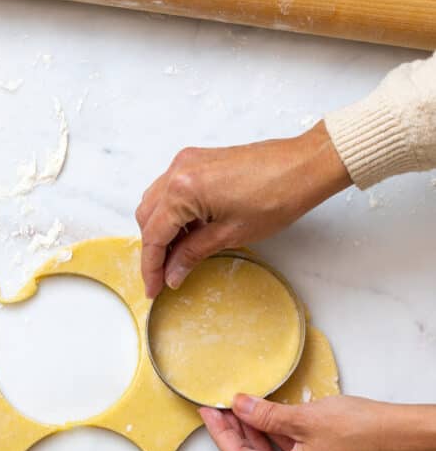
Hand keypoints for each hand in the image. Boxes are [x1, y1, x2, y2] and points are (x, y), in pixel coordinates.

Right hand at [135, 121, 349, 298]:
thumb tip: (172, 274)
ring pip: (156, 203)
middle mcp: (178, 171)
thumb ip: (193, 254)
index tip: (153, 288)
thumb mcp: (230, 235)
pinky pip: (171, 191)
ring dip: (162, 231)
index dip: (151, 267)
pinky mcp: (198, 161)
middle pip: (148, 217)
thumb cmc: (277, 196)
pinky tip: (189, 234)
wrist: (304, 166)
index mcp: (183, 189)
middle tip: (164, 277)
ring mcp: (187, 163)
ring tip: (178, 258)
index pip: (153, 235)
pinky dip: (174, 214)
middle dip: (153, 249)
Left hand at [200, 395, 435, 450]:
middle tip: (221, 411)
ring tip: (240, 410)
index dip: (221, 434)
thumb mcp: (304, 419)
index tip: (209, 413)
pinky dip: (273, 440)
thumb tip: (240, 407)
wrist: (402, 436)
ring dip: (253, 437)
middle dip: (234, 437)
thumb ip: (265, 415)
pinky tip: (266, 418)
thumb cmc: (361, 431)